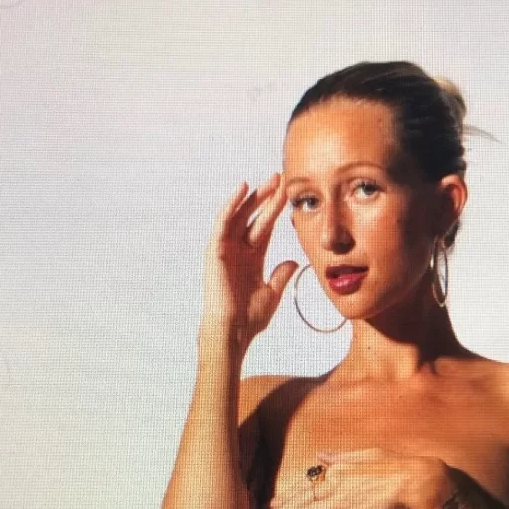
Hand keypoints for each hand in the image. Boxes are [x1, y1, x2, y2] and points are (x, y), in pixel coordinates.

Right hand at [201, 175, 296, 348]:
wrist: (233, 331)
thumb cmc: (249, 318)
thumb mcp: (272, 293)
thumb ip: (281, 275)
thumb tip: (293, 262)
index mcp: (251, 258)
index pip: (265, 227)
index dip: (276, 210)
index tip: (290, 193)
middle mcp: (237, 250)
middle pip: (253, 216)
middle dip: (266, 197)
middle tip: (280, 177)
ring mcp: (225, 249)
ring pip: (239, 215)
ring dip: (252, 197)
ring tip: (268, 180)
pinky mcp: (215, 250)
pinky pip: (223, 222)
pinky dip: (231, 205)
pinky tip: (242, 189)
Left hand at [267, 448, 446, 508]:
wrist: (414, 480)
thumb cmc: (394, 466)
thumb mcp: (365, 454)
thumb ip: (341, 457)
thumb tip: (320, 456)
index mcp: (337, 470)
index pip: (304, 486)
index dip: (284, 497)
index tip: (268, 505)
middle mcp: (335, 485)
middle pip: (299, 501)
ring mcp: (343, 501)